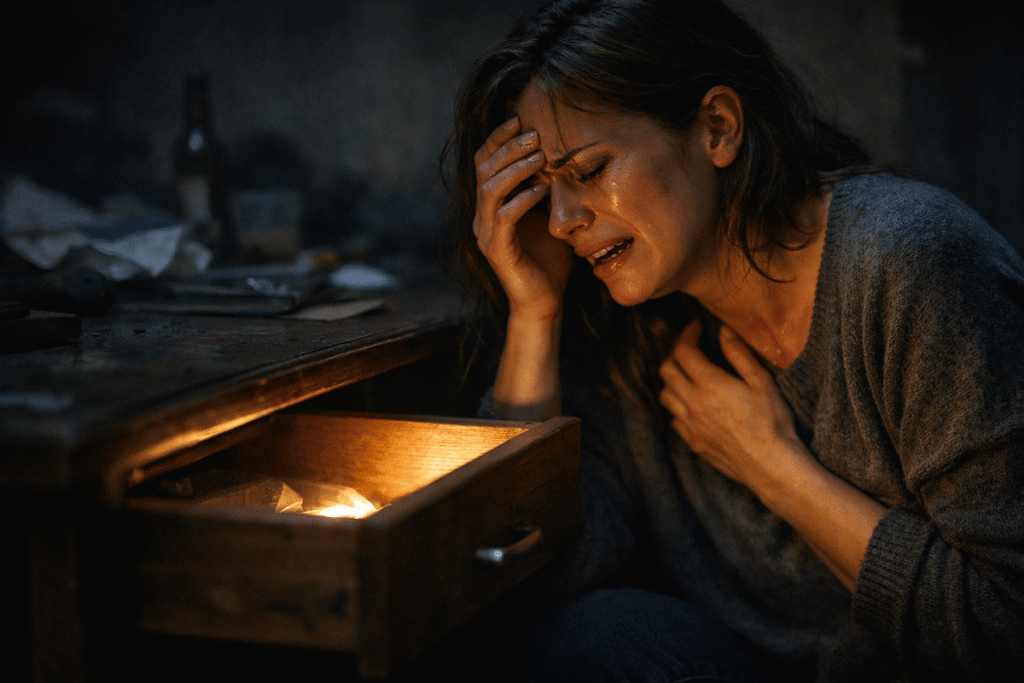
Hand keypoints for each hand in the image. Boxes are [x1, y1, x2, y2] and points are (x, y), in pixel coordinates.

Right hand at [473, 116, 571, 320]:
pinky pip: (504, 219)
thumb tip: (566, 154)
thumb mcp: (550, 215)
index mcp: (490, 205)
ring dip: (516, 169)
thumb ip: (549, 187)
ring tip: (540, 157)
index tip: (518, 118)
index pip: (484, 162)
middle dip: (509, 148)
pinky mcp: (497, 252)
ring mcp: (486, 234)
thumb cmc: (549, 258)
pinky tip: (542, 190)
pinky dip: (523, 200)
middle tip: (535, 134)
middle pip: (484, 170)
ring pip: (490, 191)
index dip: (497, 138)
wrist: (544, 301)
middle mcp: (482, 217)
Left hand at [658, 320, 806, 490]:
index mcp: (708, 384)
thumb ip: (739, 354)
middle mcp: (692, 403)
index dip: (687, 335)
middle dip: (676, 354)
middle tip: (692, 349)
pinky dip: (679, 406)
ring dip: (673, 380)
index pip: (683, 351)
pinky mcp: (692, 441)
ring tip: (690, 375)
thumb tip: (723, 331)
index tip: (697, 329)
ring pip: (666, 395)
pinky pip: (674, 418)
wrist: (771, 465)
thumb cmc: (771, 422)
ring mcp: (690, 424)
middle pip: (667, 370)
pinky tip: (695, 404)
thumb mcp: (761, 382)